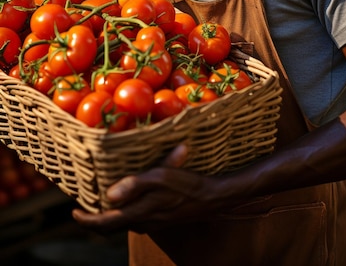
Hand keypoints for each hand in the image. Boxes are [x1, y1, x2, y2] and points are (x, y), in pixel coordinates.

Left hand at [72, 143, 219, 234]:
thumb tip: (109, 195)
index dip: (87, 220)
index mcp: (139, 213)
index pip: (105, 222)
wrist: (213, 199)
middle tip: (82, 209)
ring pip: (123, 223)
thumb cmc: (187, 185)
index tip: (73, 212)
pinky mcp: (161, 219)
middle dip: (94, 220)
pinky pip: (135, 220)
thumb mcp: (161, 178)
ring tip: (99, 204)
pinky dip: (124, 213)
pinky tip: (127, 202)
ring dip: (108, 217)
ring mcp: (153, 222)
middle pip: (111, 226)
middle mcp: (143, 222)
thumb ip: (135, 186)